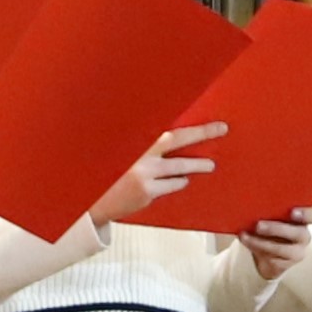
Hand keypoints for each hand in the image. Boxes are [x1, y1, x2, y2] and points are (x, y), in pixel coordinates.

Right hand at [87, 121, 225, 231]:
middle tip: (221, 129)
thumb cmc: (106, 172)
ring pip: (179, 167)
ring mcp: (144, 174)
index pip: (162, 123)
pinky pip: (171, 185)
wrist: (90, 201)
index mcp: (132, 140)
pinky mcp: (147, 192)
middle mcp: (138, 154)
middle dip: (201, 132)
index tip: (199, 110)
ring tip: (209, 165)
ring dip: (196, 165)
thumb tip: (166, 133)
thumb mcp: (119, 151)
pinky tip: (181, 181)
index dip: (179, 116)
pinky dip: (178, 182)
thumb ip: (139, 141)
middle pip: (176, 139)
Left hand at [238, 205, 311, 278]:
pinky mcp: (286, 264)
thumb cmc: (269, 224)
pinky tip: (245, 240)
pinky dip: (255, 247)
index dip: (307, 214)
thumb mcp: (271, 215)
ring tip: (245, 235)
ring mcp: (297, 251)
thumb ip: (271, 208)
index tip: (293, 212)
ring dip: (262, 242)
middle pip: (299, 233)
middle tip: (259, 225)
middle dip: (278, 229)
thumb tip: (252, 200)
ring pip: (283, 249)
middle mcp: (303, 235)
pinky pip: (272, 257)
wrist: (264, 251)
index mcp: (304, 219)